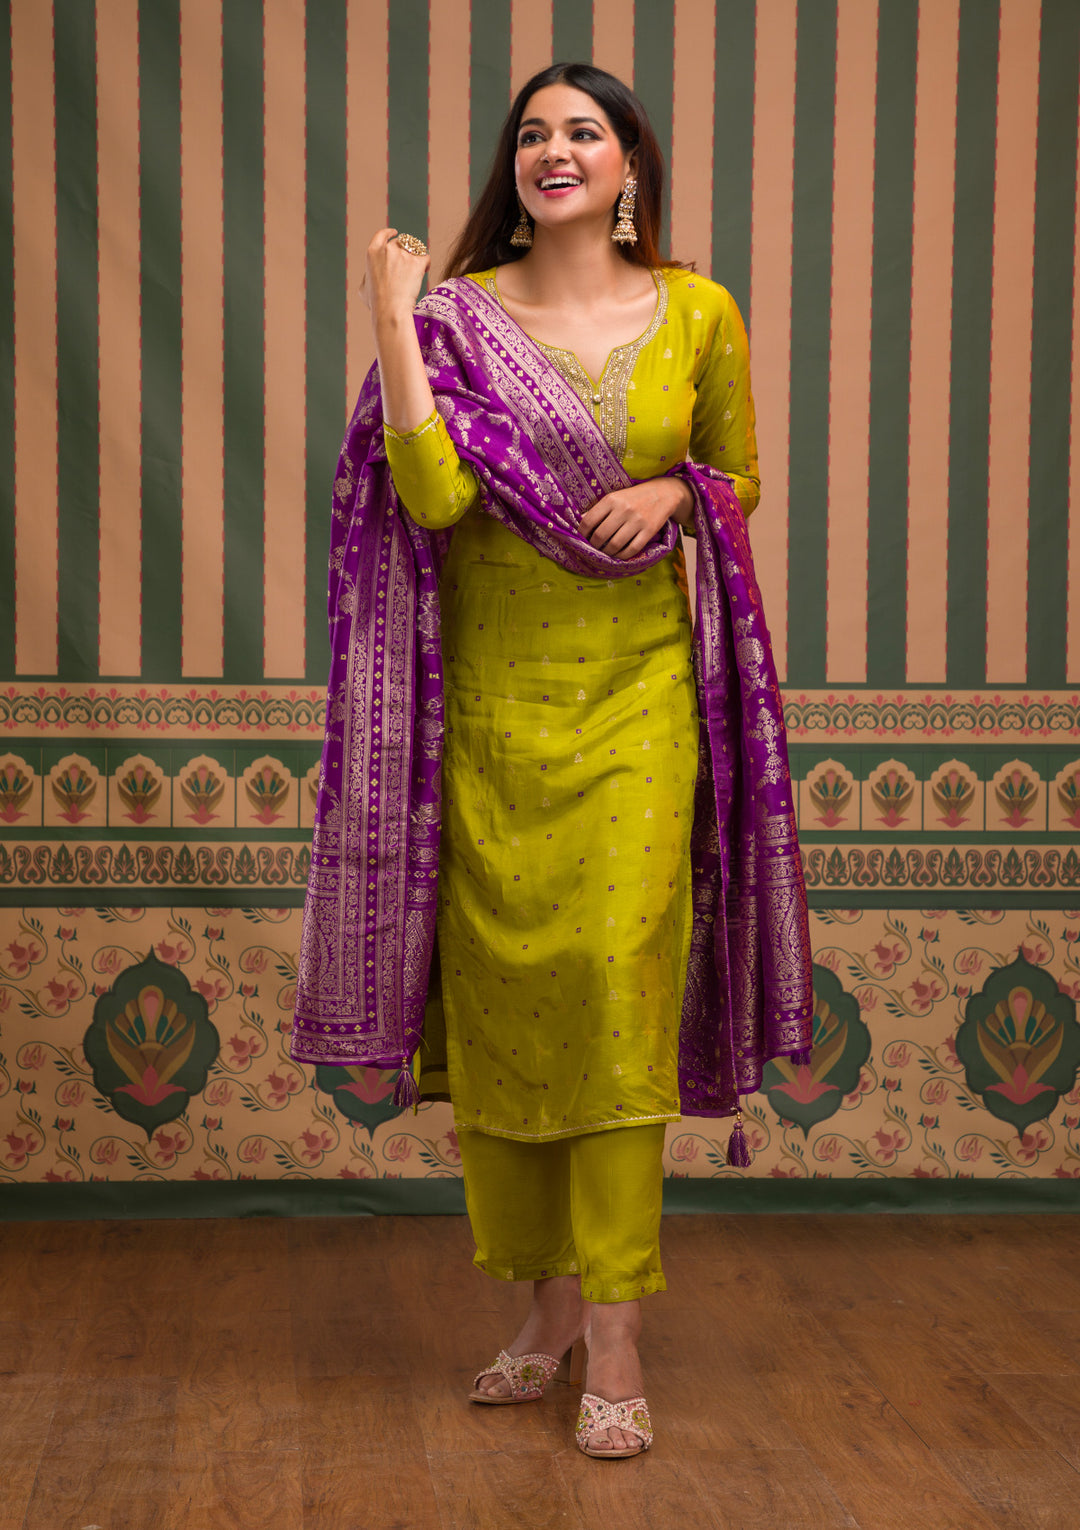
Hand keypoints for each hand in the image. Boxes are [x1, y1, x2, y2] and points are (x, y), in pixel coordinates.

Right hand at [360, 228, 430, 325]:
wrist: (391, 310)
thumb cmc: (376, 303)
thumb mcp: (363, 287)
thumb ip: (368, 275)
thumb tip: (371, 275)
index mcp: (373, 251)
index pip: (382, 234)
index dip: (389, 233)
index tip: (395, 232)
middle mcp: (388, 249)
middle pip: (400, 242)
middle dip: (404, 250)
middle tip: (407, 263)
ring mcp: (403, 255)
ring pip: (414, 248)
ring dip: (415, 256)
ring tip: (415, 270)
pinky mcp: (417, 263)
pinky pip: (425, 257)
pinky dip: (426, 263)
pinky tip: (424, 270)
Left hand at [579, 476, 693, 559]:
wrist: (663, 493)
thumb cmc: (634, 497)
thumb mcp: (615, 497)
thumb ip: (599, 509)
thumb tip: (581, 522)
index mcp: (611, 499)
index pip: (588, 521)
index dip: (582, 534)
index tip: (582, 539)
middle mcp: (623, 509)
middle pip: (600, 536)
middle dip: (594, 546)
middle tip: (594, 548)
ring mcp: (637, 521)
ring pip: (615, 545)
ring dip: (607, 553)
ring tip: (605, 552)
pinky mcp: (649, 530)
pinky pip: (632, 549)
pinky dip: (622, 555)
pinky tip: (619, 554)